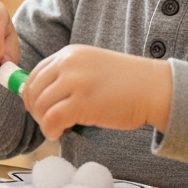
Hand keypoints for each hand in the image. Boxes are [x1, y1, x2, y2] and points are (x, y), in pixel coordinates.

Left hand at [23, 45, 172, 139]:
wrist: (156, 88)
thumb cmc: (128, 83)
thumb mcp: (92, 67)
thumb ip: (68, 76)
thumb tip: (41, 98)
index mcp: (69, 54)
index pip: (34, 75)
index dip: (31, 95)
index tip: (39, 109)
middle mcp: (68, 64)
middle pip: (33, 91)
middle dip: (36, 110)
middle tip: (47, 122)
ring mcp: (75, 82)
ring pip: (40, 106)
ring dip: (43, 122)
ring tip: (56, 128)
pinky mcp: (82, 103)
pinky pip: (52, 119)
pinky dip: (50, 130)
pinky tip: (59, 134)